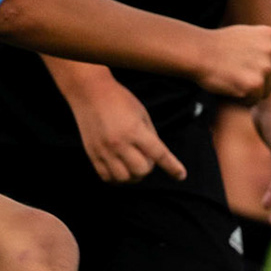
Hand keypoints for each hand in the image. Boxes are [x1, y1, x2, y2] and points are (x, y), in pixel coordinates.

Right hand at [66, 78, 186, 182]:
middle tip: (146, 158)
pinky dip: (117, 178)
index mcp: (135, 130)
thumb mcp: (142, 114)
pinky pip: (107, 177)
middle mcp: (119, 143)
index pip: (158, 154)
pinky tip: (120, 168)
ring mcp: (104, 150)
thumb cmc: (120, 100)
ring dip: (133, 175)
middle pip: (141, 170)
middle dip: (148, 167)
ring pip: (124, 178)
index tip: (181, 175)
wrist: (90, 92)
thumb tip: (156, 157)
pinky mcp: (92, 154)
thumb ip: (150, 136)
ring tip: (132, 165)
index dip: (172, 167)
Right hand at [195, 25, 270, 101]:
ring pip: (269, 91)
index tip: (258, 60)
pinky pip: (254, 100)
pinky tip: (229, 86)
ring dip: (254, 90)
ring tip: (234, 77)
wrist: (197, 53)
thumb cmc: (220, 46)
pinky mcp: (253, 86)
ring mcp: (264, 69)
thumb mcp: (248, 39)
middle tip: (248, 76)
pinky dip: (243, 98)